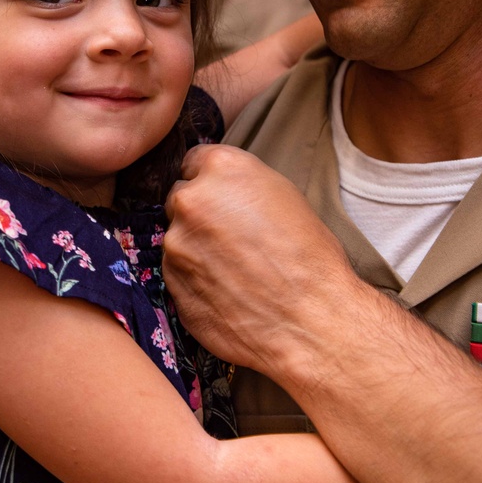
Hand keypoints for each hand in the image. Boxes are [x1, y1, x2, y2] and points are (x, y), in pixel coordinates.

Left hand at [164, 144, 352, 372]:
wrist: (309, 320)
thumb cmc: (310, 259)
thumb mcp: (285, 198)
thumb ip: (243, 186)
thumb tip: (225, 192)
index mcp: (222, 168)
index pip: (194, 162)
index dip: (211, 182)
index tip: (224, 199)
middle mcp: (191, 200)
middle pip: (182, 198)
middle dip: (200, 214)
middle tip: (232, 238)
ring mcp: (176, 243)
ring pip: (178, 238)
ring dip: (197, 248)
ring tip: (235, 270)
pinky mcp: (171, 282)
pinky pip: (178, 272)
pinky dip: (196, 278)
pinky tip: (227, 290)